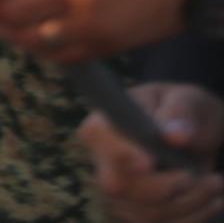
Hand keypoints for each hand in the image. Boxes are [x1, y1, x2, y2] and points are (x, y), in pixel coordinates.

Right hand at [80, 83, 223, 221]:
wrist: (194, 130)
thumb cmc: (183, 108)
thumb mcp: (186, 100)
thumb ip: (181, 113)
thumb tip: (176, 135)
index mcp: (105, 124)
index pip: (100, 139)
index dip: (120, 153)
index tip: (149, 163)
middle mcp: (103, 160)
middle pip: (119, 186)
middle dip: (167, 188)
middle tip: (211, 178)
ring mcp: (119, 190)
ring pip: (145, 213)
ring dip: (190, 204)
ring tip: (217, 184)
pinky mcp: (138, 211)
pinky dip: (192, 217)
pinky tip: (212, 200)